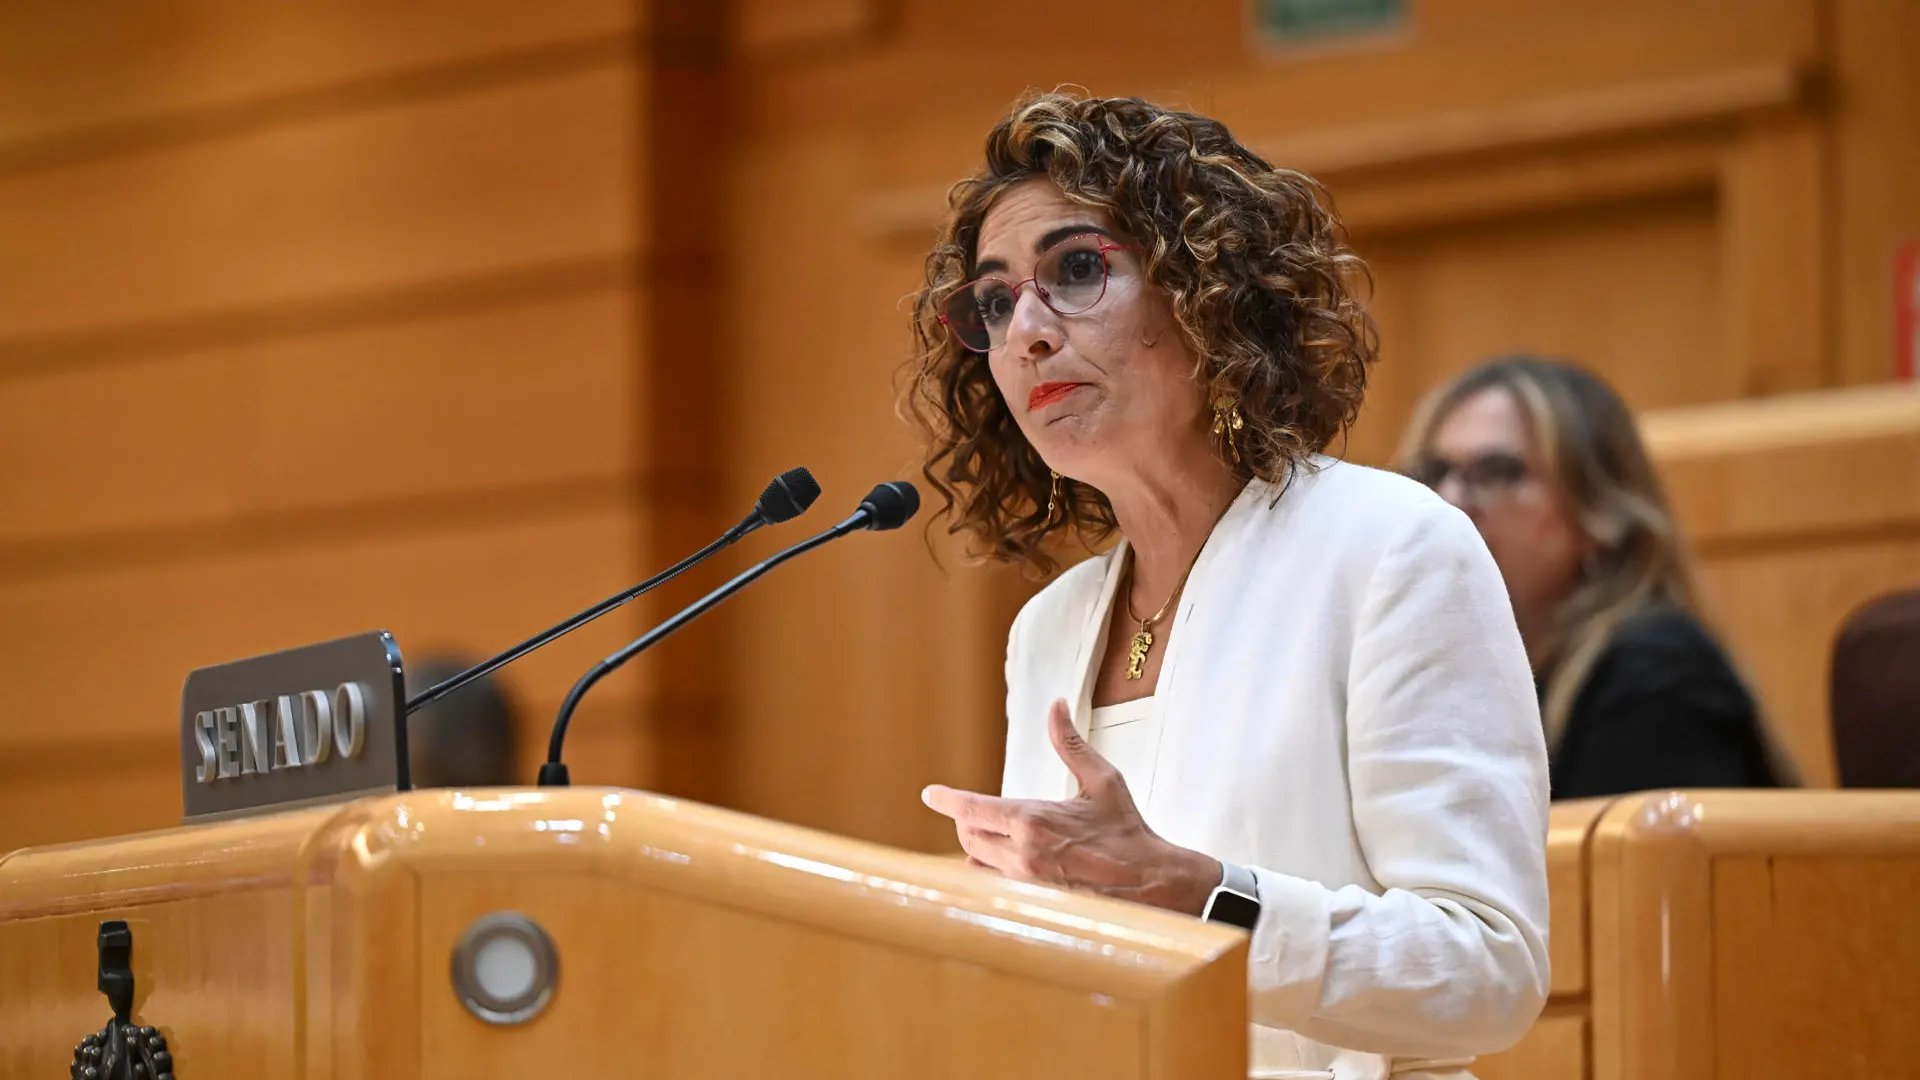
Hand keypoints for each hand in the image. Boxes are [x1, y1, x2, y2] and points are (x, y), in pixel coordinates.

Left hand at [921, 699, 1219, 914]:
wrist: (1151, 883)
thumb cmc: (1128, 830)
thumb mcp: (1101, 780)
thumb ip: (1070, 743)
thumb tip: (1056, 706)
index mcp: (1032, 820)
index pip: (971, 810)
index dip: (946, 800)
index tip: (929, 794)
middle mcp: (1022, 853)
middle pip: (968, 836)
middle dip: (964, 821)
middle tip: (967, 810)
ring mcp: (1025, 882)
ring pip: (978, 862)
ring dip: (976, 846)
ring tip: (984, 835)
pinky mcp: (1034, 902)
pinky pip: (995, 884)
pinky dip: (990, 870)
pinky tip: (998, 862)